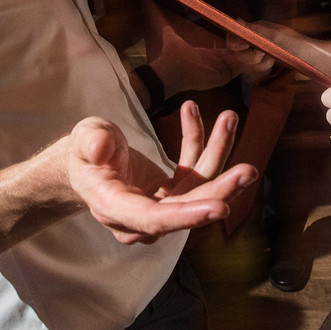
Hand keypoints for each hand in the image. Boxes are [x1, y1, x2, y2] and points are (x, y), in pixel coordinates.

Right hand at [68, 102, 258, 243]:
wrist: (85, 164)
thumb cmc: (83, 153)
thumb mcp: (82, 140)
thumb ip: (90, 142)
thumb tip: (100, 146)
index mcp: (116, 209)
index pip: (155, 219)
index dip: (189, 215)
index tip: (221, 208)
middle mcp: (142, 216)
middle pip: (187, 208)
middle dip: (220, 190)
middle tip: (248, 171)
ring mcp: (161, 205)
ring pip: (198, 187)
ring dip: (217, 153)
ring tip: (229, 118)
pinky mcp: (174, 192)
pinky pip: (193, 169)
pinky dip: (199, 141)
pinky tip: (194, 111)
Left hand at [150, 26, 275, 96]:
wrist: (168, 72)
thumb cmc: (172, 59)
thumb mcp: (174, 42)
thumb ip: (171, 35)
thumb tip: (165, 29)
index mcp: (214, 58)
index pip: (234, 52)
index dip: (244, 45)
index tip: (253, 38)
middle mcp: (222, 65)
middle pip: (245, 58)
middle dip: (257, 51)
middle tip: (270, 44)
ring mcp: (226, 69)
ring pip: (250, 62)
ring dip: (261, 55)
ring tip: (275, 49)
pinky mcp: (228, 72)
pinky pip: (248, 66)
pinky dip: (258, 61)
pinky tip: (269, 56)